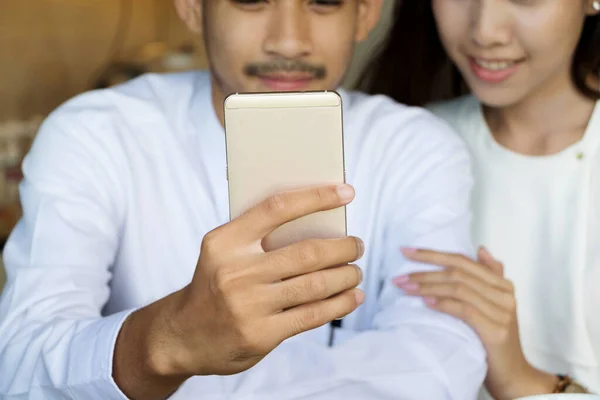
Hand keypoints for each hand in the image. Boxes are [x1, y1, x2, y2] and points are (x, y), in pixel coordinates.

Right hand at [114, 185, 364, 399]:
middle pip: (307, 251)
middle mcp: (235, 271)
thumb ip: (259, 238)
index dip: (316, 197)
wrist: (182, 336)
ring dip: (346, 275)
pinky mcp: (261, 334)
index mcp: (225, 241)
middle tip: (357, 245)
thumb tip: (320, 222)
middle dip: (343, 247)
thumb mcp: (222, 253)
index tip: (347, 192)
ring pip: (315, 284)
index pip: (277, 208)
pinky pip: (313, 314)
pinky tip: (352, 297)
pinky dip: (340, 304)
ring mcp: (248, 305)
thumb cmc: (215, 285)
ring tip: (355, 271)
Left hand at [392, 247, 556, 399]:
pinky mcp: (496, 330)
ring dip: (427, 286)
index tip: (407, 252)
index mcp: (502, 284)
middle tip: (399, 276)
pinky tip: (425, 302)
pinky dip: (443, 304)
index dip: (433, 254)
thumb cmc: (495, 338)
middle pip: (457, 272)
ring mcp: (502, 312)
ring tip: (405, 288)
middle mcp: (504, 294)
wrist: (513, 374)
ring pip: (458, 289)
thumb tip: (480, 248)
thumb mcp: (493, 305)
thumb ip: (489, 277)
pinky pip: (464, 310)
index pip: (463, 260)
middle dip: (424, 271)